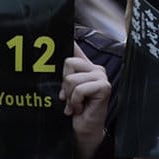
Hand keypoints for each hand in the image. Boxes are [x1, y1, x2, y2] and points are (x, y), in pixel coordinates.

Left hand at [60, 43, 110, 158]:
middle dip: (64, 85)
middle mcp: (96, 68)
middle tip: (69, 98)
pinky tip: (81, 108)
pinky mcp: (104, 87)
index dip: (69, 40)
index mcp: (86, 66)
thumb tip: (54, 56)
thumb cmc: (75, 111)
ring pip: (71, 79)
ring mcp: (101, 76)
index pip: (76, 48)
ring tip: (75, 105)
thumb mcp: (65, 91)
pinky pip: (79, 89)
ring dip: (70, 97)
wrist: (85, 130)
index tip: (65, 28)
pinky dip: (75, 102)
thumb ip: (63, 76)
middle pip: (68, 63)